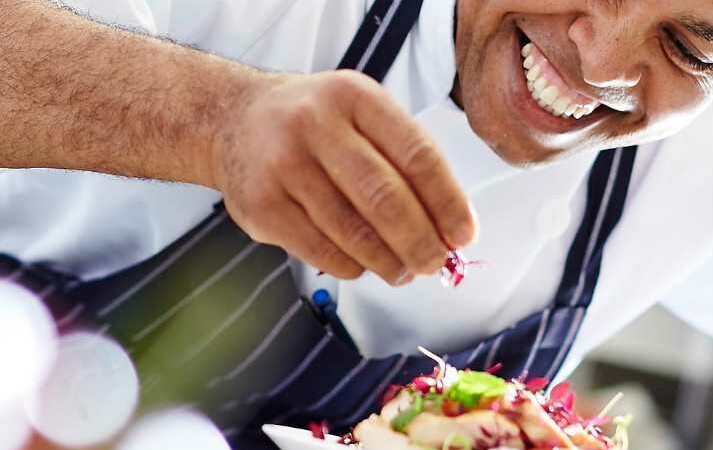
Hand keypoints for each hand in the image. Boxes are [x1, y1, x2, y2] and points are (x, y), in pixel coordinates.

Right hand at [206, 70, 476, 285]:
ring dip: (389, 262)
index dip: (447, 202)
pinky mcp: (261, 206)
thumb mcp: (363, 115)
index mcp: (355, 97)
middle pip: (384, 197)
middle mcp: (315, 125)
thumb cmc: (316, 124)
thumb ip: (405, 160)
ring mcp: (283, 166)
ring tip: (404, 271)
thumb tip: (450, 226)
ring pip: (352, 232)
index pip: (416, 155)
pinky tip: (364, 265)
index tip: (463, 234)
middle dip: (420, 241)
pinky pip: (321, 251)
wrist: (234, 121)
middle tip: (436, 263)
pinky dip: (352, 266)